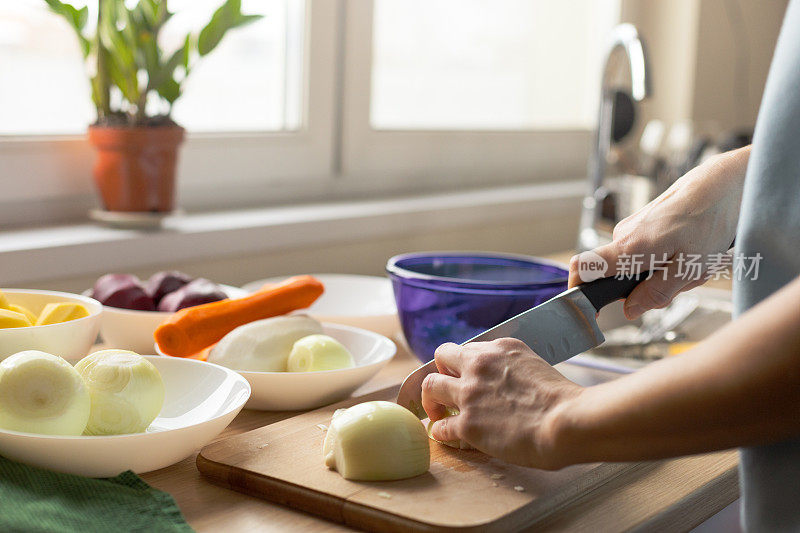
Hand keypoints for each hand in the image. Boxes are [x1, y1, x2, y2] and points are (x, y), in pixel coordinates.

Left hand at [421, 338, 581, 468]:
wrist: (567, 422)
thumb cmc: (563, 400)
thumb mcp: (535, 365)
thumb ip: (513, 368)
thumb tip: (506, 382)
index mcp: (500, 348)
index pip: (469, 349)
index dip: (464, 364)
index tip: (464, 375)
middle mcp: (479, 365)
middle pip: (441, 357)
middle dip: (441, 371)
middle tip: (446, 389)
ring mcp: (469, 394)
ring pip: (431, 386)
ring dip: (431, 400)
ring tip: (437, 412)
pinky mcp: (467, 423)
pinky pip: (440, 426)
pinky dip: (440, 431)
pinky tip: (445, 436)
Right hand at [569, 146, 748, 318]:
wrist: (725, 183)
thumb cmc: (711, 220)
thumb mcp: (690, 268)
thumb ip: (657, 292)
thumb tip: (630, 310)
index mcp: (630, 248)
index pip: (582, 268)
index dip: (577, 290)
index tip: (591, 308)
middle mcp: (624, 235)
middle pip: (615, 275)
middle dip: (643, 288)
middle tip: (679, 282)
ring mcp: (632, 227)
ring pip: (634, 264)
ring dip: (660, 273)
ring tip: (692, 263)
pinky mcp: (643, 223)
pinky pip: (644, 251)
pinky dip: (665, 258)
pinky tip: (691, 251)